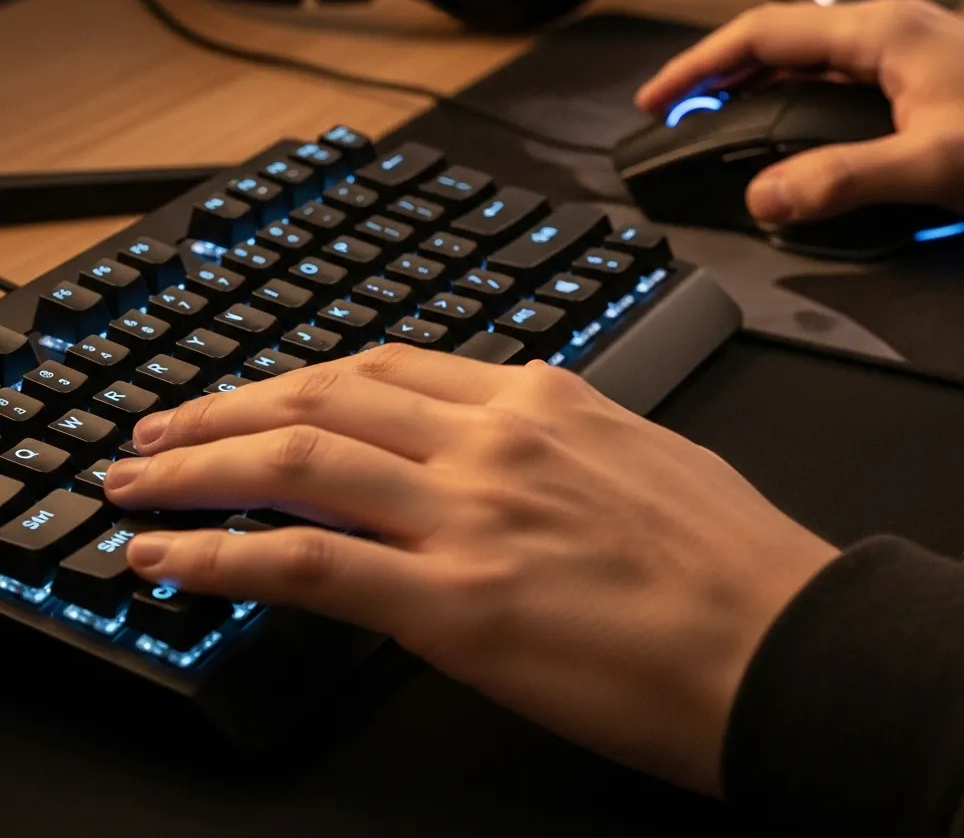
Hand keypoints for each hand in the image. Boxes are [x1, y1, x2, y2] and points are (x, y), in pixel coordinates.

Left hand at [105, 347, 836, 795]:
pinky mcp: (457, 604)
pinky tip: (169, 558)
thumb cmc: (728, 557)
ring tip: (136, 480)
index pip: (383, 366)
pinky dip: (222, 554)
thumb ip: (550, 438)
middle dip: (222, 407)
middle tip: (161, 424)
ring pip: (296, 460)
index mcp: (539, 398)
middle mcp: (493, 439)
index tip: (250, 394)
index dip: (298, 378)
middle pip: (321, 396)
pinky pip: (309, 562)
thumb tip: (491, 441)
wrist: (787, 639)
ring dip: (197, 465)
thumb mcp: (633, 456)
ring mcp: (470, 515)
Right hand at [636, 0, 963, 224]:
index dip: (698, 66)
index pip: (761, 35)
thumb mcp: (933, 165)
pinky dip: (781, 100)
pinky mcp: (904, 79)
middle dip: (710, 74)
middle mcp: (881, 32)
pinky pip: (823, 82)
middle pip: (770, 41)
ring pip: (795, 60)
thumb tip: (762, 199)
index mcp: (878, 33)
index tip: (657, 100)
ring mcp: (894, 53)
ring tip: (702, 121)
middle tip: (669, 115)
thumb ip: (841, 181)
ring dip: (743, 86)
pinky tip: (769, 128)